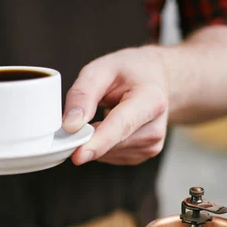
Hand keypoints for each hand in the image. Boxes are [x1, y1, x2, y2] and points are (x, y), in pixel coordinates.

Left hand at [62, 47, 167, 165]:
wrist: (154, 79)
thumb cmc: (129, 71)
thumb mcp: (102, 69)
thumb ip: (83, 94)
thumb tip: (70, 126)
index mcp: (151, 99)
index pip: (121, 126)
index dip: (98, 142)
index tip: (78, 156)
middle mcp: (155, 127)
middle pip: (111, 143)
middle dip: (88, 137)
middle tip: (79, 118)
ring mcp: (150, 145)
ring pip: (107, 153)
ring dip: (95, 138)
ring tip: (105, 113)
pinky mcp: (142, 155)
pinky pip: (110, 156)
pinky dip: (101, 144)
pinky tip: (109, 126)